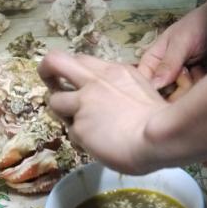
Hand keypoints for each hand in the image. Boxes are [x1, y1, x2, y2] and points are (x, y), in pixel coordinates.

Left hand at [38, 50, 168, 173]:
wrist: (160, 137)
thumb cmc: (160, 117)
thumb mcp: (143, 89)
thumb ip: (122, 88)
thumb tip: (115, 98)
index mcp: (113, 71)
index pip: (82, 61)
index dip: (76, 73)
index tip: (79, 83)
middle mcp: (94, 81)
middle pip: (55, 61)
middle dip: (46, 70)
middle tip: (51, 84)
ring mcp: (84, 103)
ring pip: (54, 101)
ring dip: (62, 113)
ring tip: (79, 125)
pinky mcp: (79, 126)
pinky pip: (71, 132)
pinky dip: (81, 140)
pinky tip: (96, 146)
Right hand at [138, 0, 206, 89]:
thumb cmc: (199, 26)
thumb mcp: (181, 42)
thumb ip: (168, 64)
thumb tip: (153, 86)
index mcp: (155, 59)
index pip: (144, 81)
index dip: (149, 91)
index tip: (162, 93)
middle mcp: (166, 71)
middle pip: (162, 94)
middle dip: (175, 89)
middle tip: (186, 73)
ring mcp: (183, 78)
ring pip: (180, 97)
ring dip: (190, 87)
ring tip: (198, 69)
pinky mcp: (198, 83)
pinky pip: (195, 95)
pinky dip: (201, 87)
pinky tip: (205, 72)